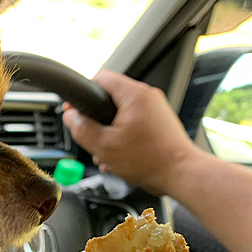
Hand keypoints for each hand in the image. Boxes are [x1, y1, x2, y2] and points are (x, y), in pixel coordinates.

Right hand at [62, 70, 200, 195]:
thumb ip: (82, 129)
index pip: (100, 78)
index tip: (74, 110)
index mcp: (134, 94)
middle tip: (93, 140)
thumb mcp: (104, 146)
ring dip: (109, 134)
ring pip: (121, 115)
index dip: (83, 94)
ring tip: (108, 154)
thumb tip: (70, 117)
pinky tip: (120, 158)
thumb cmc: (149, 160)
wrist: (181, 174)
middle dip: (97, 122)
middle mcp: (147, 97)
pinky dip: (123, 138)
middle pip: (110, 100)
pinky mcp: (160, 123)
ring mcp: (156, 110)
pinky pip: (134, 125)